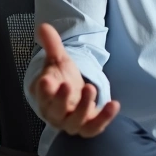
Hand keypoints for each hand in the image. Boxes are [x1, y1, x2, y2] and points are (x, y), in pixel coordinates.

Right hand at [29, 22, 119, 136]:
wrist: (72, 99)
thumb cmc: (62, 80)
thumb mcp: (58, 61)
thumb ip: (52, 45)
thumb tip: (43, 26)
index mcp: (46, 97)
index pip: (42, 95)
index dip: (43, 90)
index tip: (46, 80)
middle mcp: (56, 113)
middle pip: (57, 111)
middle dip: (62, 100)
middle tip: (69, 85)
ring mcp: (72, 122)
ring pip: (75, 122)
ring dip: (84, 107)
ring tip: (91, 88)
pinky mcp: (88, 127)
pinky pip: (94, 128)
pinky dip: (104, 119)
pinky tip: (114, 104)